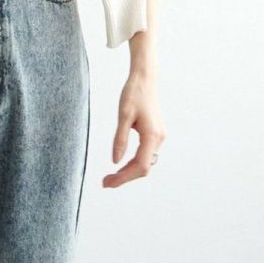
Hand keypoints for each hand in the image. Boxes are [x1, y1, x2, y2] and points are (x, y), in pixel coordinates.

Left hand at [102, 70, 165, 187]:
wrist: (145, 79)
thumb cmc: (133, 94)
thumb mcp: (123, 116)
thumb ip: (120, 139)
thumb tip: (115, 162)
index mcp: (152, 135)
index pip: (140, 166)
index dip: (124, 178)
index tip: (107, 182)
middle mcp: (159, 139)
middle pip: (143, 168)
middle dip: (124, 177)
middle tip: (104, 182)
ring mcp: (159, 137)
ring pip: (145, 163)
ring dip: (128, 172)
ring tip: (110, 176)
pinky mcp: (156, 134)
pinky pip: (146, 155)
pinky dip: (133, 163)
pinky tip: (120, 166)